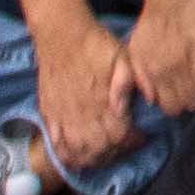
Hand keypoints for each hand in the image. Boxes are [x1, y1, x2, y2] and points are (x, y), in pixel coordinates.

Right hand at [32, 17, 145, 175]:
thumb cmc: (96, 45)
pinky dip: (68, 155)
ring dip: (93, 159)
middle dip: (115, 152)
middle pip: (99, 149)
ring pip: (78, 151)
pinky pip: (57, 144)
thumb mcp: (123, 57)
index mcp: (103, 101)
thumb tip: (144, 103)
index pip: (120, 136)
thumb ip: (132, 82)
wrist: (61, 35)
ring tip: (105, 154)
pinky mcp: (50, 114)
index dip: (133, 142)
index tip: (141, 136)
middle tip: (125, 146)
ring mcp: (63, 116)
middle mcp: (82, 114)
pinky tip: (78, 156)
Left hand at [128, 0, 194, 120]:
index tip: (178, 98)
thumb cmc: (154, 18)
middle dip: (190, 101)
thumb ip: (141, 75)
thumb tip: (152, 99)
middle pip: (187, 103)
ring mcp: (193, 59)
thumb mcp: (137, 47)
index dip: (174, 105)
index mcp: (153, 71)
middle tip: (192, 93)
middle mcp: (173, 69)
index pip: (169, 106)